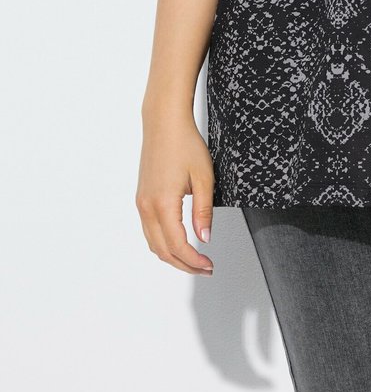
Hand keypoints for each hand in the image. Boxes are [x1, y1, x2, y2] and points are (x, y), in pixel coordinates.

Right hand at [136, 105, 215, 274]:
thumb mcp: (203, 177)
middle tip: (205, 267)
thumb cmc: (185, 144)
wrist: (164, 123)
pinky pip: (149, 230)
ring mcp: (141, 203)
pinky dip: (163, 243)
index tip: (209, 265)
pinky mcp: (141, 198)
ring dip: (172, 256)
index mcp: (163, 203)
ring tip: (194, 259)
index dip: (194, 261)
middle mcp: (147, 207)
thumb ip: (203, 211)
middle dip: (184, 264)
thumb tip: (205, 238)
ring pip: (153, 243)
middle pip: (163, 250)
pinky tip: (178, 242)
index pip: (178, 245)